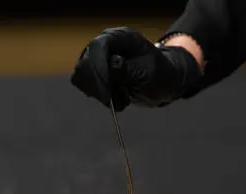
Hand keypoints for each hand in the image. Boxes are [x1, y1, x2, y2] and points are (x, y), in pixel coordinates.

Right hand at [71, 27, 201, 111]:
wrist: (163, 81)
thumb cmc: (160, 74)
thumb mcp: (149, 73)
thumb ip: (128, 70)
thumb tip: (112, 65)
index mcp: (120, 37)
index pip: (98, 48)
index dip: (98, 71)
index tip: (106, 94)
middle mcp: (105, 44)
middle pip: (85, 63)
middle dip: (98, 86)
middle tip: (116, 102)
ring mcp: (97, 58)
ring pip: (82, 77)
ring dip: (99, 93)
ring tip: (122, 100)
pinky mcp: (95, 72)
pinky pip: (86, 85)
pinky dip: (99, 96)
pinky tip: (116, 98)